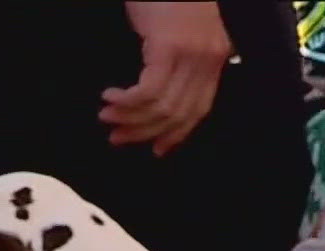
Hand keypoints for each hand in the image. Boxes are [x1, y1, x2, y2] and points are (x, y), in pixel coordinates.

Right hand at [102, 2, 231, 156]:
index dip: (178, 134)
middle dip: (147, 132)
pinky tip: (110, 97)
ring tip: (107, 118)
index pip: (201, 108)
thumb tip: (157, 87)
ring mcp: (191, 54)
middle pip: (180, 113)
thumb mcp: (181, 25)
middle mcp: (209, 58)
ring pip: (162, 106)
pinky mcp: (170, 47)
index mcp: (217, 55)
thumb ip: (179, 54)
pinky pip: (148, 91)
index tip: (157, 150)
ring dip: (131, 118)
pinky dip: (127, 101)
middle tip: (119, 139)